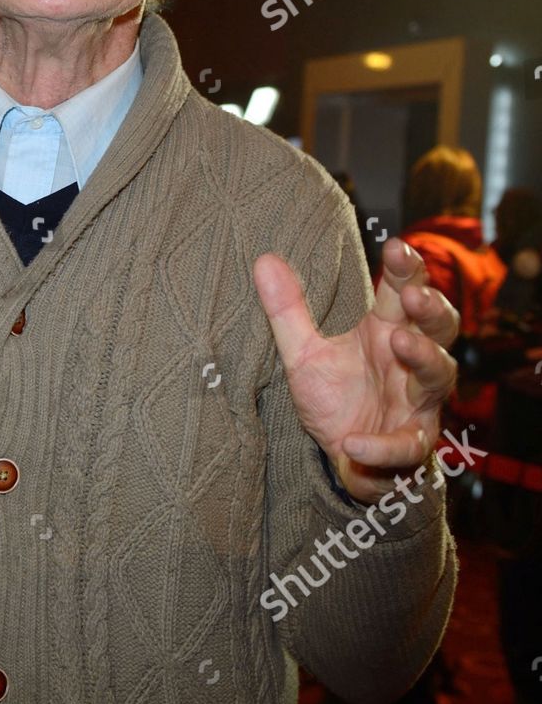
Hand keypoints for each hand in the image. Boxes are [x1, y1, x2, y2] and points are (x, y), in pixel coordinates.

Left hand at [253, 237, 459, 502]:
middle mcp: (409, 362)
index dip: (407, 268)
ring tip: (401, 342)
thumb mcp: (303, 354)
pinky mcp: (409, 444)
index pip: (404, 291)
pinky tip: (353, 442)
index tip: (395, 245)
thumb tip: (264, 258)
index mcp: (386, 331)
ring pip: (439, 375)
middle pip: (439, 326)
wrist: (345, 459)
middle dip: (432, 308)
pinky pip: (407, 446)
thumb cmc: (336, 398)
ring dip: (426, 357)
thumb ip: (287, 310)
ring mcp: (416, 402)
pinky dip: (382, 447)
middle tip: (413, 293)